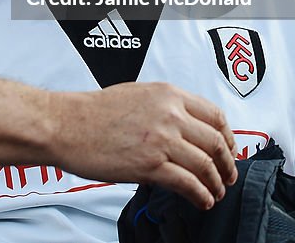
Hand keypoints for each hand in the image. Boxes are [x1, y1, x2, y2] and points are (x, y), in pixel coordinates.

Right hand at [57, 82, 236, 209]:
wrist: (66, 124)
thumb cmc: (93, 111)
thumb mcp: (137, 94)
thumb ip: (165, 107)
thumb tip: (185, 126)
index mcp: (168, 94)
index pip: (215, 116)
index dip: (228, 137)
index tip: (229, 150)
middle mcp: (170, 115)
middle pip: (216, 142)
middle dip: (227, 164)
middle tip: (227, 175)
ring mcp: (162, 140)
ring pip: (206, 165)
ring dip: (216, 183)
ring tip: (215, 192)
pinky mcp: (151, 166)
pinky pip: (188, 184)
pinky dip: (201, 195)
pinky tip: (201, 200)